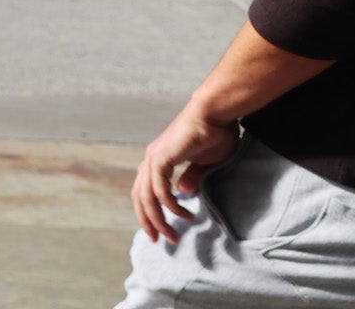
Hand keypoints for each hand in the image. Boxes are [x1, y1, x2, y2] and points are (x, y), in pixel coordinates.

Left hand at [132, 105, 241, 243]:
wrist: (215, 113)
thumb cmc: (214, 134)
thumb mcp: (204, 163)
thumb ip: (193, 177)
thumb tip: (183, 193)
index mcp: (158, 161)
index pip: (144, 192)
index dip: (149, 212)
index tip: (159, 231)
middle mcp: (151, 160)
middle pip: (139, 198)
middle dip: (148, 221)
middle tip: (160, 240)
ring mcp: (153, 158)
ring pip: (146, 197)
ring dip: (158, 218)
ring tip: (172, 234)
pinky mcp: (161, 157)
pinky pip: (159, 189)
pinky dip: (170, 205)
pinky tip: (183, 214)